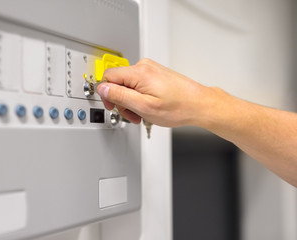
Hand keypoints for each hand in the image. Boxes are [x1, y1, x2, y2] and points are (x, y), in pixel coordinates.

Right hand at [96, 58, 210, 126]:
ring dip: (131, 101)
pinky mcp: (155, 74)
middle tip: (132, 114)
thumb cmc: (178, 107)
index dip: (107, 94)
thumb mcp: (144, 106)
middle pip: (118, 82)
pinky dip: (139, 97)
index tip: (112, 106)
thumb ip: (120, 96)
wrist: (199, 104)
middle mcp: (144, 66)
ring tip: (142, 113)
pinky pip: (138, 84)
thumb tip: (102, 89)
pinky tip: (148, 107)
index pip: (108, 76)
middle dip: (122, 101)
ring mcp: (150, 69)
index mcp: (139, 72)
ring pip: (128, 85)